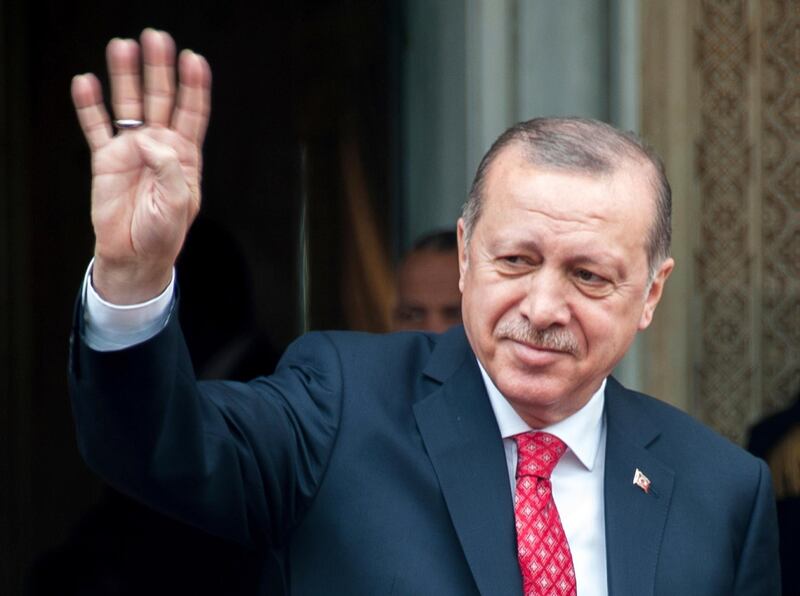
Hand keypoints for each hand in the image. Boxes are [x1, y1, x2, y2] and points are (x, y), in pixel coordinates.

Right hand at [71, 29, 210, 303]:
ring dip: (126, 77)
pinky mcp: (106, 159)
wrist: (134, 254)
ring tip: (123, 48)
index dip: (194, 86)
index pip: (192, 112)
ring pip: (128, 105)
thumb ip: (169, 169)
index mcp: (185, 156)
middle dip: (159, 69)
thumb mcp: (178, 203)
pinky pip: (97, 127)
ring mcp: (132, 149)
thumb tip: (148, 140)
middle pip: (160, 99)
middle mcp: (159, 146)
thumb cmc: (163, 232)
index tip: (194, 60)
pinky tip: (86, 83)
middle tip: (157, 38)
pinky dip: (90, 106)